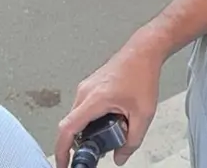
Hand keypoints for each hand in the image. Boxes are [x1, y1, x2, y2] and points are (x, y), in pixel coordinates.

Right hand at [55, 35, 162, 167]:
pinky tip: (111, 117)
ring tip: (113, 127)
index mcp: (95, 98)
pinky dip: (93, 117)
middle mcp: (85, 91)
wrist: (144, 50)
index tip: (63, 164)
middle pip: (72, 125)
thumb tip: (120, 157)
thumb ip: (132, 141)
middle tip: (100, 148)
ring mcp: (87, 86)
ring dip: (90, 128)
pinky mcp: (91, 84)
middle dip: (83, 141)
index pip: (68, 129)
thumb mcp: (143, 114)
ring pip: (79, 116)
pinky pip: (84, 106)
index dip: (62, 150)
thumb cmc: (143, 74)